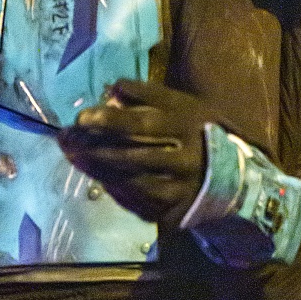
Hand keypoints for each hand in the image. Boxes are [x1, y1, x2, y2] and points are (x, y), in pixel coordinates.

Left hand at [60, 79, 207, 226]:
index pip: (142, 124)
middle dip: (94, 149)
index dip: (109, 121)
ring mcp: (178, 189)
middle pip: (131, 156)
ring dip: (97, 170)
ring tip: (73, 156)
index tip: (82, 117)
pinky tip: (97, 176)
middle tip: (66, 140)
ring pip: (130, 181)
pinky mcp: (172, 210)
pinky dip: (113, 188)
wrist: (234, 176)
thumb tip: (112, 89)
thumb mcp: (185, 105)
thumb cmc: (201, 132)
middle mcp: (182, 160)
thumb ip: (149, 95)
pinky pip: (136, 200)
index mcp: (186, 128)